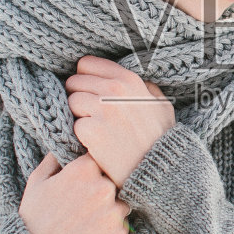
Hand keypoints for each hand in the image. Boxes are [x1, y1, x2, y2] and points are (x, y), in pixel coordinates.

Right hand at [18, 152, 129, 233]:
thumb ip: (55, 157)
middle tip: (85, 206)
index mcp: (85, 169)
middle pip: (116, 181)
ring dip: (110, 211)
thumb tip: (69, 142)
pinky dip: (111, 232)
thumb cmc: (33, 220)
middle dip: (104, 190)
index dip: (96, 169)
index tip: (86, 180)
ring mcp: (114, 214)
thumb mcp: (36, 182)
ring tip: (87, 223)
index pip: (105, 158)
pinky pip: (122, 228)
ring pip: (122, 205)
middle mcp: (104, 188)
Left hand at [65, 55, 175, 186]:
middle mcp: (114, 90)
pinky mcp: (92, 131)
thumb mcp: (162, 105)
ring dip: (79, 115)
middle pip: (74, 82)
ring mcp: (102, 110)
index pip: (86, 64)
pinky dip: (82, 135)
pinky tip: (97, 143)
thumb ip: (145, 88)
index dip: (85, 78)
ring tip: (96, 127)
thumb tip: (132, 80)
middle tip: (92, 113)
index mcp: (129, 79)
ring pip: (71, 102)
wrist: (159, 169)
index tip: (91, 92)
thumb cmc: (162, 138)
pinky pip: (74, 125)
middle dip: (79, 96)